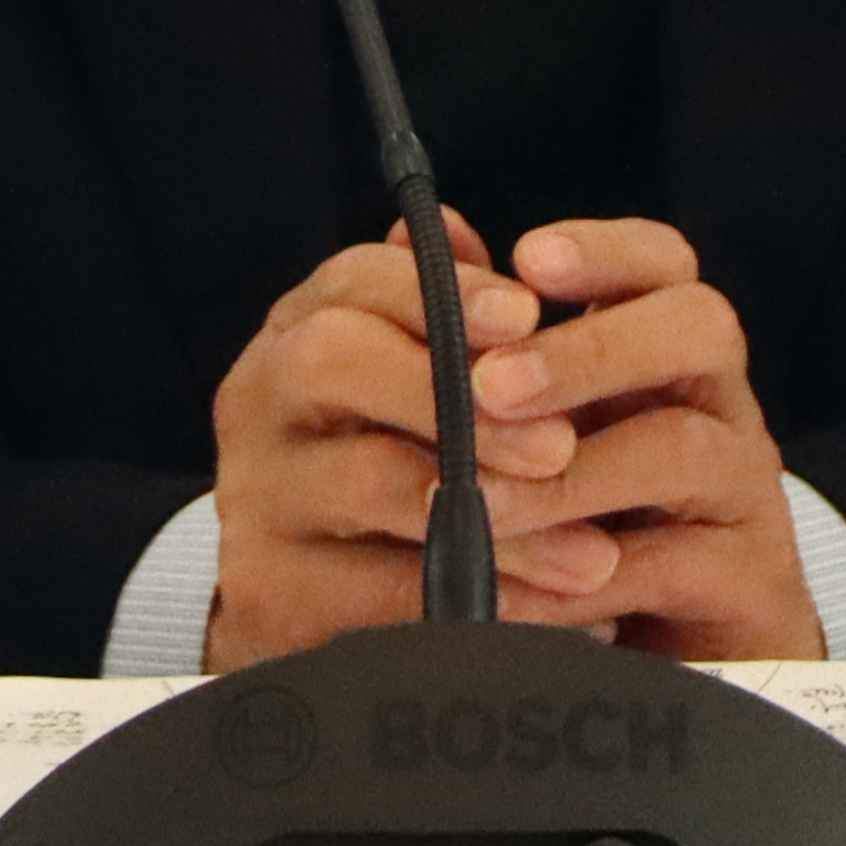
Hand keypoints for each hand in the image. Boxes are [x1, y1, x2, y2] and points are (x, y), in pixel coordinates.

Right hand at [206, 212, 577, 665]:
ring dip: (492, 515)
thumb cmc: (390, 466)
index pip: (357, 279)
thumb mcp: (410, 384)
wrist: (299, 606)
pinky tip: (555, 614)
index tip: (528, 316)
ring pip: (364, 482)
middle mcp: (259, 400)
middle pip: (334, 358)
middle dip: (455, 393)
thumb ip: (441, 318)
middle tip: (559, 447)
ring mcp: (254, 497)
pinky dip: (476, 606)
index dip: (447, 290)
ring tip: (591, 553)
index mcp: (297, 330)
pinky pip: (379, 598)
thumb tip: (459, 230)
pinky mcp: (268, 594)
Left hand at [458, 217, 821, 661]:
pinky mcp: (750, 582)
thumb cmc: (599, 520)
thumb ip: (492, 336)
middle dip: (589, 350)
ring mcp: (746, 491)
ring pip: (683, 447)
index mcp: (670, 350)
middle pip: (696, 328)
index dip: (603, 251)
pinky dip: (587, 578)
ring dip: (572, 474)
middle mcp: (721, 404)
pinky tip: (515, 594)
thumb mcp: (549, 425)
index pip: (662, 264)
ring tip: (480, 504)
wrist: (678, 656)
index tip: (527, 258)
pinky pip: (677, 566)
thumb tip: (420, 235)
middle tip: (490, 387)